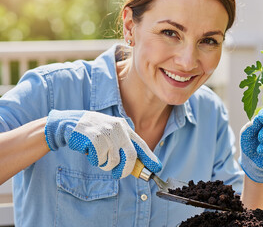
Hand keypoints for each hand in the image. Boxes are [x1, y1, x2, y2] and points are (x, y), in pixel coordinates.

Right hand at [44, 110, 161, 178]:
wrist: (71, 122)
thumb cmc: (94, 131)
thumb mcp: (111, 133)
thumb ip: (123, 145)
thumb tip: (136, 166)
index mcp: (124, 127)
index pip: (141, 145)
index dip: (149, 158)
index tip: (156, 168)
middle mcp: (118, 129)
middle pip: (131, 156)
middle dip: (126, 170)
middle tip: (120, 174)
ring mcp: (106, 133)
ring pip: (113, 161)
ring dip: (106, 165)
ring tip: (99, 157)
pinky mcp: (94, 138)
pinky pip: (99, 159)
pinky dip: (95, 160)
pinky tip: (90, 152)